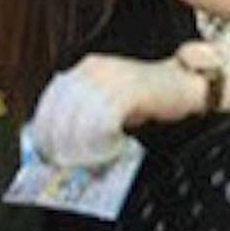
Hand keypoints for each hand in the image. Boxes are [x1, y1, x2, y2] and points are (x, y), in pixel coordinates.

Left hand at [30, 53, 203, 166]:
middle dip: (58, 139)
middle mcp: (93, 69)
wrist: (186, 84)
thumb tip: (58, 146)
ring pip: (80, 115)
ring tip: (85, 160)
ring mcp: (112, 76)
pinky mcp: (132, 88)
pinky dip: (103, 138)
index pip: (50, 99)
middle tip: (62, 162)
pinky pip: (105, 118)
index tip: (43, 152)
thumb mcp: (108, 104)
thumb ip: (83, 117)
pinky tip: (110, 147)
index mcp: (83, 69)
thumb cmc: (147, 100)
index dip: (43, 128)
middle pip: (61, 108)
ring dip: (79, 143)